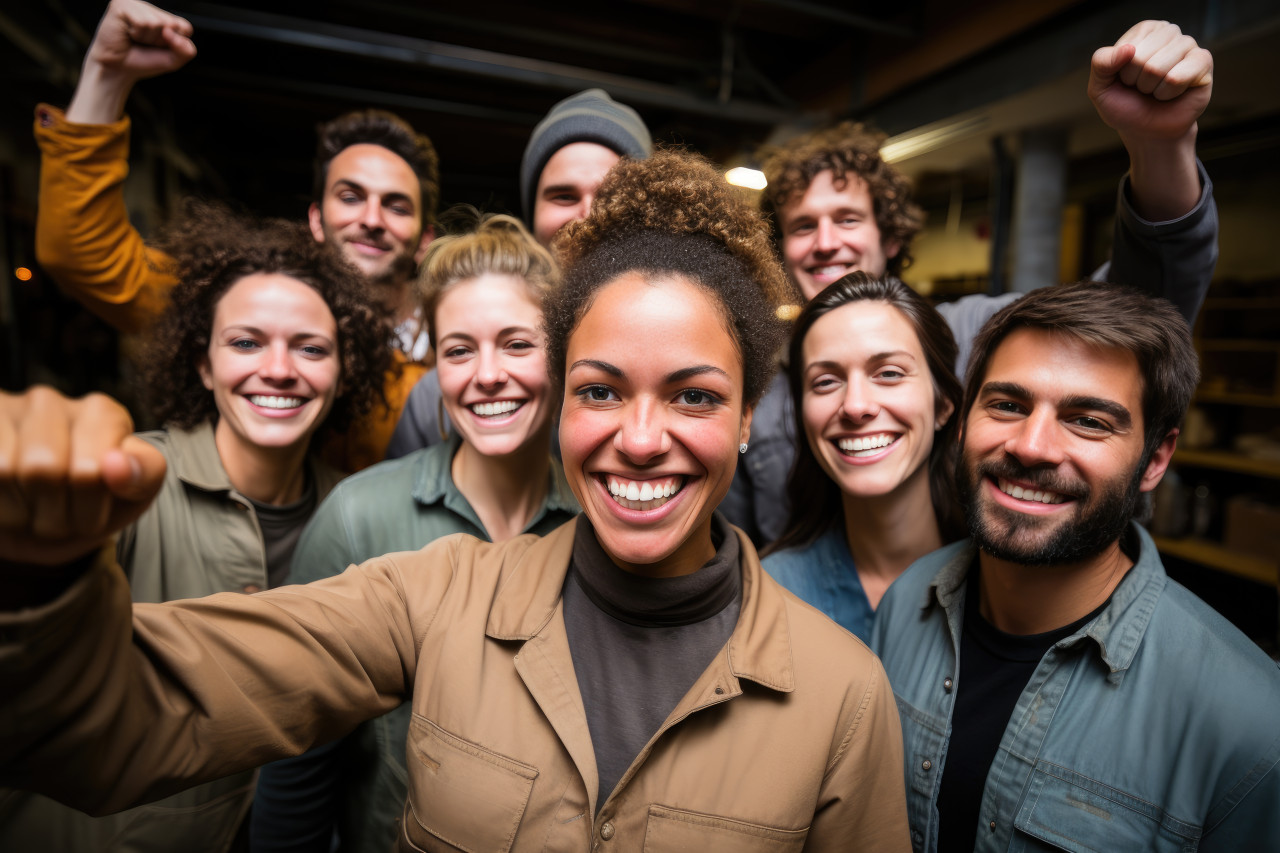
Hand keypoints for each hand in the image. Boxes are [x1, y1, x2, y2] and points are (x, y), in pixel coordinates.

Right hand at [0, 386, 165, 566]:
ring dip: (20, 513)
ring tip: (33, 510)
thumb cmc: (89, 504)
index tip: (95, 512)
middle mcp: (51, 402)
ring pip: (6, 472)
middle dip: (54, 514)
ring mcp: (6, 409)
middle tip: (61, 520)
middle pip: (44, 470)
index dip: (91, 507)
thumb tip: (118, 465)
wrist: (35, 525)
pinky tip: (8, 499)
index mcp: (102, 413)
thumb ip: (143, 475)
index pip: (91, 470)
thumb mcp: (131, 495)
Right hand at [66, 0, 195, 122]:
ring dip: (146, 38)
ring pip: (157, 23)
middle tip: (143, 44)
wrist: (117, 69)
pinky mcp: (121, 5)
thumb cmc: (143, 61)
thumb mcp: (173, 60)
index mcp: (163, 17)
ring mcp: (136, 4)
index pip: (185, 28)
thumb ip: (186, 50)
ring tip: (134, 39)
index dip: (175, 44)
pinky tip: (126, 34)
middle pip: (172, 25)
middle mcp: (150, 8)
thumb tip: (171, 32)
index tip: (159, 47)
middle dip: (160, 42)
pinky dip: (137, 34)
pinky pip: (142, 23)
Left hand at [1089, 20, 1212, 142]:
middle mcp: (1168, 32)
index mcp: (1143, 31)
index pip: (1125, 48)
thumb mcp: (1100, 88)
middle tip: (1144, 88)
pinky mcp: (1203, 61)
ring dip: (1152, 89)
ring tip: (1157, 90)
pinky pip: (1177, 78)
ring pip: (1157, 68)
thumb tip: (1128, 49)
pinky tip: (1173, 93)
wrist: (1148, 130)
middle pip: (1141, 58)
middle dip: (1137, 81)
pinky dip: (1168, 93)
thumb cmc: (1126, 105)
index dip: (1123, 73)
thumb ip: (1101, 63)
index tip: (1128, 80)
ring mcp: (1188, 44)